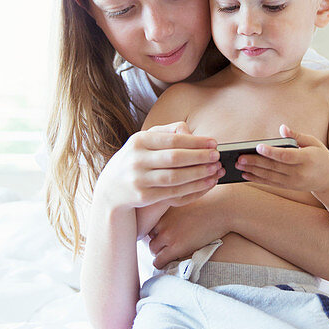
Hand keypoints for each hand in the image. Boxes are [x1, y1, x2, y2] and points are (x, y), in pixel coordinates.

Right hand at [94, 122, 222, 212]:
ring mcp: (138, 179)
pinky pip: (173, 193)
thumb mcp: (145, 141)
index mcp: (138, 141)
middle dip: (199, 157)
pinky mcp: (143, 197)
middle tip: (217, 156)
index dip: (195, 142)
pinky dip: (193, 188)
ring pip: (175, 177)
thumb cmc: (136, 160)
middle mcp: (136, 159)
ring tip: (215, 170)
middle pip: (175, 158)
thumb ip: (168, 132)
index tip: (213, 143)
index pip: (172, 139)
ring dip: (199, 174)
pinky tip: (206, 183)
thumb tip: (191, 133)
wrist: (110, 190)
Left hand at [147, 188, 230, 268]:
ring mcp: (167, 234)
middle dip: (158, 241)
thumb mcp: (186, 200)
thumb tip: (173, 218)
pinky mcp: (176, 247)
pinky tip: (169, 261)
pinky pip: (159, 261)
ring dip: (160, 252)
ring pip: (152, 249)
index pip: (149, 224)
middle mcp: (161, 221)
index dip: (157, 230)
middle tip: (169, 245)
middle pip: (150, 236)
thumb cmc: (210, 203)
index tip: (165, 233)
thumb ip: (175, 209)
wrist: (222, 209)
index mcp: (163, 208)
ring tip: (172, 253)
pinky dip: (161, 263)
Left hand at [236, 123, 328, 196]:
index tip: (258, 147)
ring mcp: (294, 182)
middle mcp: (300, 172)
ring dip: (253, 171)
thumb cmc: (319, 155)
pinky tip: (246, 175)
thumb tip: (282, 128)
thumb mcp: (313, 142)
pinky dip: (257, 179)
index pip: (286, 156)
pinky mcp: (289, 186)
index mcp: (307, 158)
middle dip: (255, 162)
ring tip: (238, 165)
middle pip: (275, 167)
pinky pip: (271, 183)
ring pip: (270, 176)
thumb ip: (297, 135)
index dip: (272, 152)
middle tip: (239, 157)